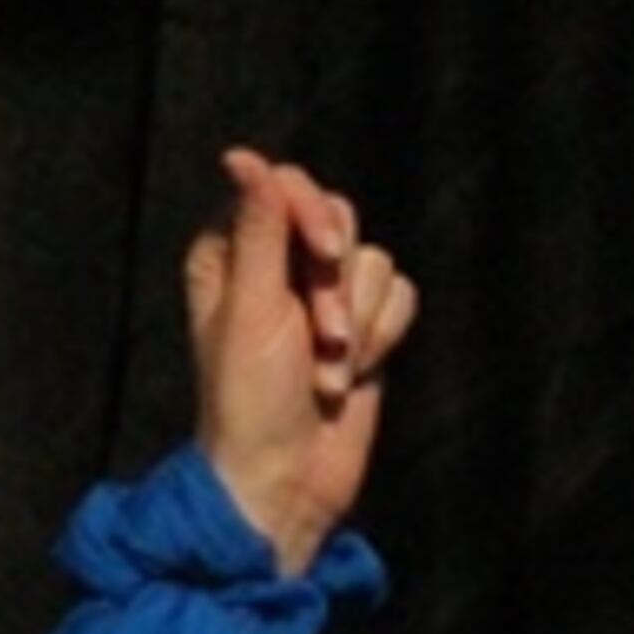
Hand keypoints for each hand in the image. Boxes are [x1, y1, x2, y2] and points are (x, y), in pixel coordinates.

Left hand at [188, 147, 417, 574]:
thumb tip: (242, 156)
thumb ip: (259, 228)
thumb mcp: (249, 307)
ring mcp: (323, 296)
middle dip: (335, 283)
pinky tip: (351, 376)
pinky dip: (382, 337)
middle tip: (320, 336)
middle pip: (340, 217)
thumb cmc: (250, 400)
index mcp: (232, 257)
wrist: (287, 476)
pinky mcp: (363, 324)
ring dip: (357, 322)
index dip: (313, 214)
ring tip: (326, 372)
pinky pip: (401, 295)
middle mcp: (277, 267)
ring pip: (375, 259)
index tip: (322, 253)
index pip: (287, 188)